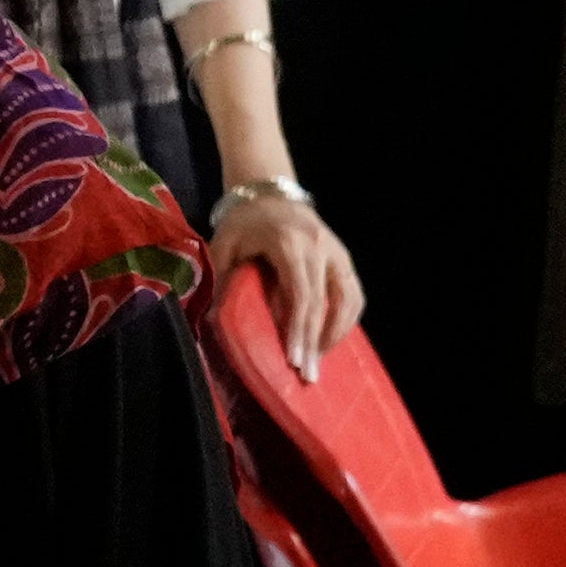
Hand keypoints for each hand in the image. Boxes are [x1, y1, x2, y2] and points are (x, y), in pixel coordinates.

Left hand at [206, 184, 362, 371]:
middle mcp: (320, 247)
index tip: (293, 359)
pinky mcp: (343, 258)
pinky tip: (330, 337)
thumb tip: (212, 320)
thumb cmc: (243, 222)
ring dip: (336, 333)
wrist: (268, 191)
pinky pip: (353, 292)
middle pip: (325, 303)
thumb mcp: (224, 245)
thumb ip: (222, 279)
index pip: (302, 294)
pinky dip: (346, 318)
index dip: (299, 329)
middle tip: (308, 375)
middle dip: (316, 342)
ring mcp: (336, 252)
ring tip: (318, 358)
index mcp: (291, 244)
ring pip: (349, 299)